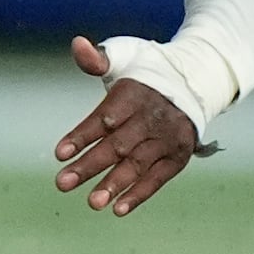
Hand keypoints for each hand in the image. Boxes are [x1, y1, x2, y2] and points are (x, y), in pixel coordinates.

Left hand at [53, 34, 198, 215]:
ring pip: (137, 164)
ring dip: (114, 184)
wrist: (195, 81)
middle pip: (118, 145)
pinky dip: (139, 194)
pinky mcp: (178, 157)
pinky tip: (118, 209)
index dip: (82, 135)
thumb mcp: (124, 56)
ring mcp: (167, 139)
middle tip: (62, 183)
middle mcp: (152, 118)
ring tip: (92, 202)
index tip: (59, 153)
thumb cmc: (146, 71)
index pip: (105, 118)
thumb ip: (97, 58)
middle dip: (89, 166)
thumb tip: (77, 45)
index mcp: (134, 94)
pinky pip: (158, 178)